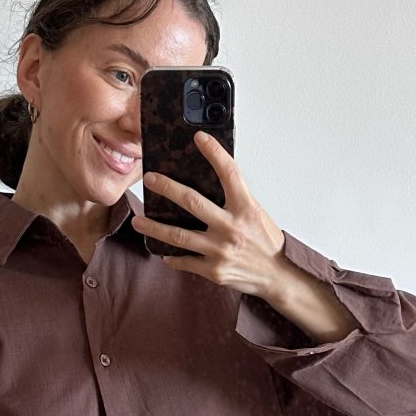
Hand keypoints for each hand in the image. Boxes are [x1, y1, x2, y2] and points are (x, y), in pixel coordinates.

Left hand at [130, 132, 284, 299]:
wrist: (276, 276)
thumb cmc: (266, 243)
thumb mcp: (256, 214)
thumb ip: (236, 199)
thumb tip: (214, 181)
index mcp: (246, 208)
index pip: (229, 173)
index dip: (214, 153)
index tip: (199, 138)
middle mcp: (231, 227)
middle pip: (192, 202)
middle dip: (167, 188)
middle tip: (150, 179)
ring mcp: (220, 250)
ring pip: (179, 236)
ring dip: (154, 227)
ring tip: (139, 221)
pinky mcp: (214, 270)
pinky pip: (185, 261)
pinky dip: (171, 256)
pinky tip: (162, 252)